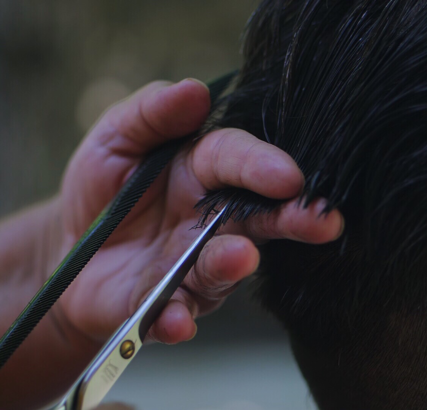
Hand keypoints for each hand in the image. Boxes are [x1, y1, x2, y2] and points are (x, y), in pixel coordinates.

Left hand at [52, 79, 343, 349]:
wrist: (73, 251)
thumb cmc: (103, 191)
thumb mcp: (115, 138)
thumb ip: (151, 113)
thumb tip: (194, 91)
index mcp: (201, 171)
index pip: (237, 161)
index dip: (262, 166)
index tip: (289, 176)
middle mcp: (210, 220)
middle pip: (256, 218)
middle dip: (292, 218)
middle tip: (322, 220)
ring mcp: (193, 265)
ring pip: (221, 267)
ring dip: (231, 264)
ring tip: (239, 257)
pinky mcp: (168, 304)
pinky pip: (176, 314)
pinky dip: (177, 318)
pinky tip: (176, 319)